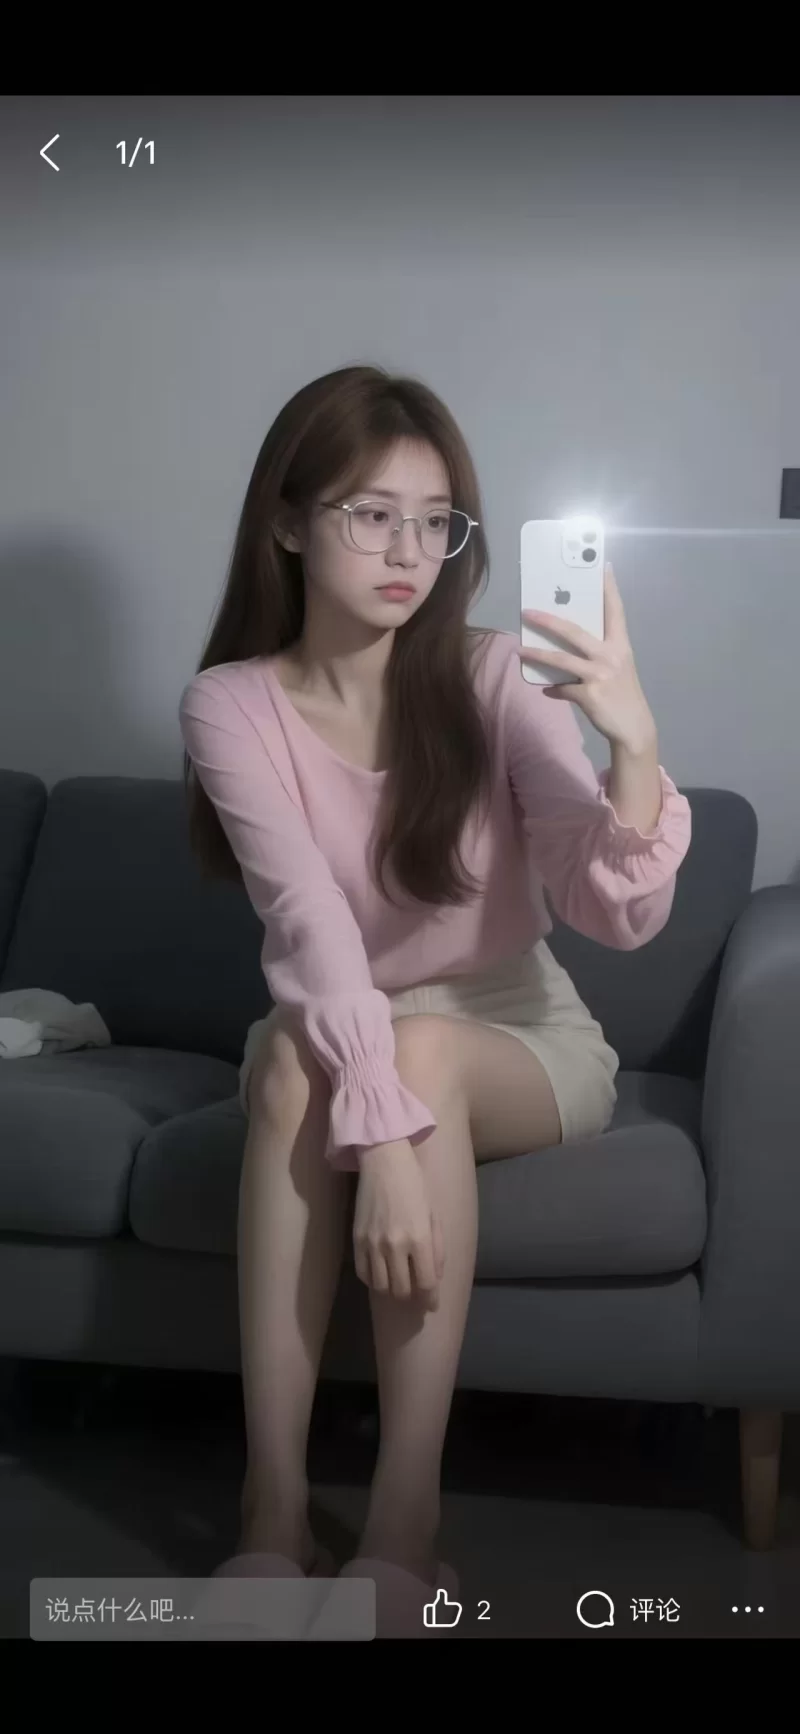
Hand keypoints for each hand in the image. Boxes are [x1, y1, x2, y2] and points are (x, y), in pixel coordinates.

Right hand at [354, 1138, 444, 1305]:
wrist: (383, 1161)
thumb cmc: (415, 1185)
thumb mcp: (434, 1215)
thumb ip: (437, 1248)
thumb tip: (434, 1277)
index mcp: (419, 1238)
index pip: (426, 1283)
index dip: (430, 1299)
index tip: (432, 1304)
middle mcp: (395, 1245)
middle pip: (402, 1290)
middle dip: (412, 1297)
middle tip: (416, 1293)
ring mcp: (373, 1244)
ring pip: (381, 1287)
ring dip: (392, 1290)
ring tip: (398, 1283)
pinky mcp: (356, 1240)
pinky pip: (363, 1274)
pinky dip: (373, 1280)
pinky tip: (381, 1273)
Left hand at [517, 562, 656, 751]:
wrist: (634, 728)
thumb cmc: (623, 694)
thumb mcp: (618, 668)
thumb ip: (598, 653)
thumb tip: (568, 646)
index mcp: (620, 645)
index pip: (615, 611)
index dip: (609, 588)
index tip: (603, 566)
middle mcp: (611, 656)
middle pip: (574, 631)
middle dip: (548, 620)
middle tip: (528, 611)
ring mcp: (600, 675)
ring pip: (561, 660)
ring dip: (537, 655)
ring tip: (520, 651)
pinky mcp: (590, 695)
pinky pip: (562, 689)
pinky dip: (553, 689)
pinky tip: (546, 690)